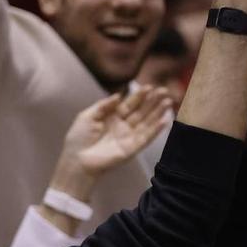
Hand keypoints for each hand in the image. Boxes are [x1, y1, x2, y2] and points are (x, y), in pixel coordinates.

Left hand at [52, 88, 175, 196]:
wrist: (77, 160)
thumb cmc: (79, 138)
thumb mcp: (87, 116)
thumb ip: (104, 105)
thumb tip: (119, 95)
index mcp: (112, 116)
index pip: (130, 104)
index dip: (140, 95)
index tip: (150, 86)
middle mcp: (123, 126)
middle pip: (142, 111)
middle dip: (153, 101)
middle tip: (165, 91)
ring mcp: (129, 137)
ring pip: (147, 122)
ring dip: (158, 113)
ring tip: (169, 102)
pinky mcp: (132, 148)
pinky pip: (147, 137)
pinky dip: (156, 130)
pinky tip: (165, 121)